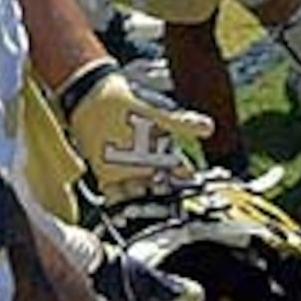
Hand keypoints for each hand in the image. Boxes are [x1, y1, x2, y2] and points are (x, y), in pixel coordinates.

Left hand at [61, 62, 211, 200]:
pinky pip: (115, 195)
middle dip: (160, 193)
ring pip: (140, 194)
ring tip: (139, 204)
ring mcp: (128, 171)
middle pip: (160, 187)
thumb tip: (209, 127)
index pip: (181, 171)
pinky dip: (116, 202)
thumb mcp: (156, 111)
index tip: (182, 180)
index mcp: (164, 151)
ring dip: (140, 202)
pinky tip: (117, 204)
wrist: (91, 96)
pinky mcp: (106, 175)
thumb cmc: (128, 100)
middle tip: (158, 191)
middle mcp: (148, 165)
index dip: (183, 178)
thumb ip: (181, 123)